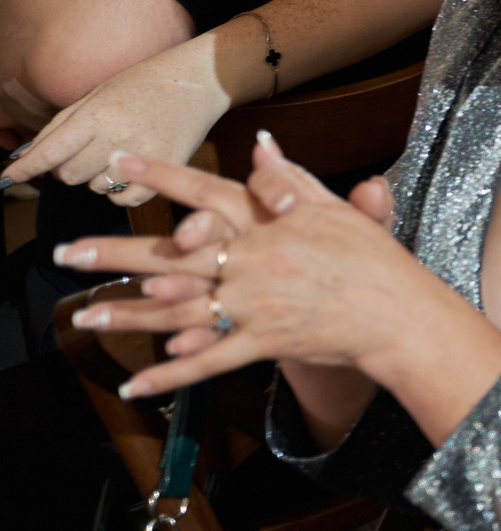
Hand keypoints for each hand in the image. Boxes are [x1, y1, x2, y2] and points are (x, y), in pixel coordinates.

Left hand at [5, 32, 230, 205]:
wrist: (201, 79)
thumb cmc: (144, 83)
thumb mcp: (98, 93)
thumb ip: (62, 124)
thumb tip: (28, 154)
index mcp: (99, 114)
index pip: (50, 151)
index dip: (25, 168)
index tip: (6, 179)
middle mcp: (119, 136)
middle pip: (69, 174)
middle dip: (66, 167)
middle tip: (83, 152)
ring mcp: (145, 155)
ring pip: (95, 187)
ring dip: (94, 177)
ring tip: (113, 155)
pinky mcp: (168, 168)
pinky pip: (125, 198)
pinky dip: (119, 191)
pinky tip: (126, 172)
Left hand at [58, 141, 454, 398]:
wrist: (399, 315)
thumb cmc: (373, 260)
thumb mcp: (335, 210)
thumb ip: (290, 179)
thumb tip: (261, 145)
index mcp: (268, 224)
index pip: (205, 192)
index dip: (161, 175)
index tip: (119, 162)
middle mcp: (254, 261)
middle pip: (174, 254)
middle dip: (118, 252)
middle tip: (69, 250)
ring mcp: (255, 305)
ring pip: (178, 308)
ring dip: (128, 314)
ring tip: (85, 315)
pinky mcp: (262, 342)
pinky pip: (208, 361)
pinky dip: (171, 374)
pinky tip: (135, 384)